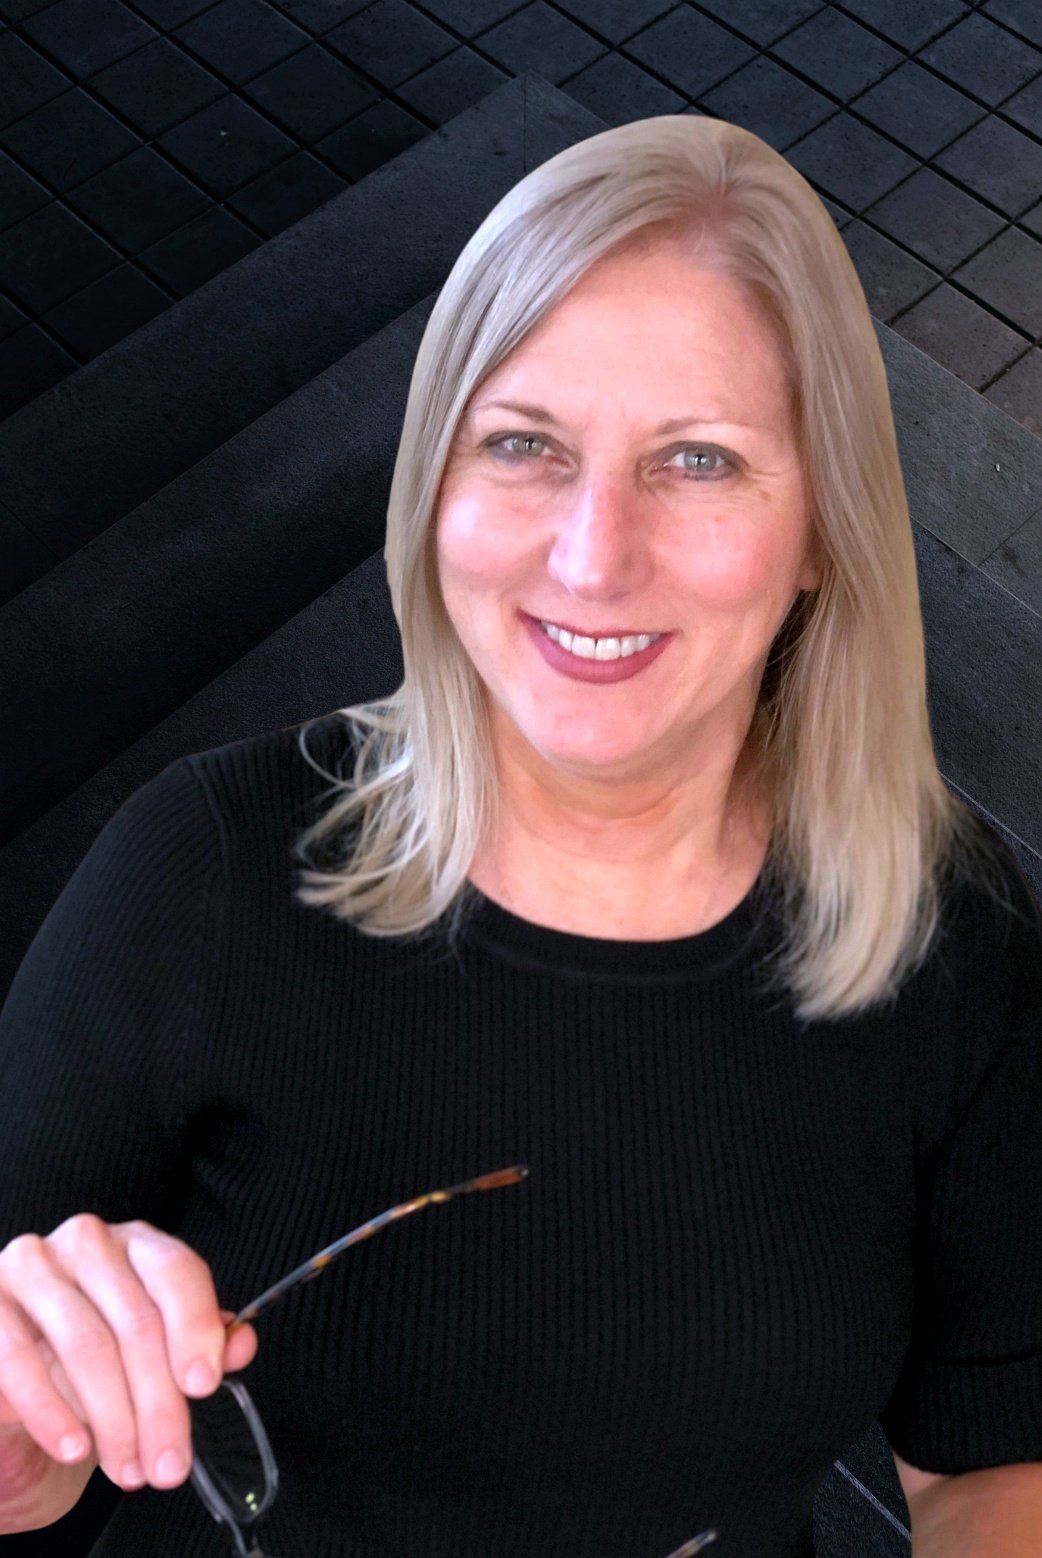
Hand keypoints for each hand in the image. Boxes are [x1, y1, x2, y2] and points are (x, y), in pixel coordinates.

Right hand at [0, 1215, 257, 1505]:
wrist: (15, 1373)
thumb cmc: (96, 1351)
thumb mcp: (153, 1346)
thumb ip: (201, 1341)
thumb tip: (242, 1345)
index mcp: (137, 1242)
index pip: (176, 1272)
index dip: (195, 1329)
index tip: (204, 1386)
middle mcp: (86, 1242)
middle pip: (135, 1321)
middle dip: (158, 1403)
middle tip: (170, 1464)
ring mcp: (31, 1267)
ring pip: (86, 1345)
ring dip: (113, 1419)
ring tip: (129, 1469)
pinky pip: (19, 1359)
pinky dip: (51, 1411)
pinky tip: (75, 1447)